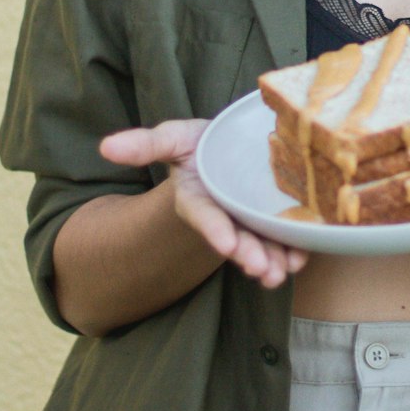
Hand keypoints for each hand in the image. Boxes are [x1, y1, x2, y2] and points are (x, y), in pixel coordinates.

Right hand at [100, 120, 308, 289]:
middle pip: (237, 238)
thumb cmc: (199, 145)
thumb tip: (105, 146)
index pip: (203, 216)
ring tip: (283, 272)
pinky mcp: (275, 220)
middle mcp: (225, 215)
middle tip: (262, 269)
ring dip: (274, 260)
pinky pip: (286, 237)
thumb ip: (145, 144)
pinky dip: (296, 248)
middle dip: (249, 254)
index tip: (226, 245)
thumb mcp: (173, 138)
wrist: (232, 147)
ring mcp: (250, 220)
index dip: (214, 230)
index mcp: (198, 198)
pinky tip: (304, 256)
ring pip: (262, 244)